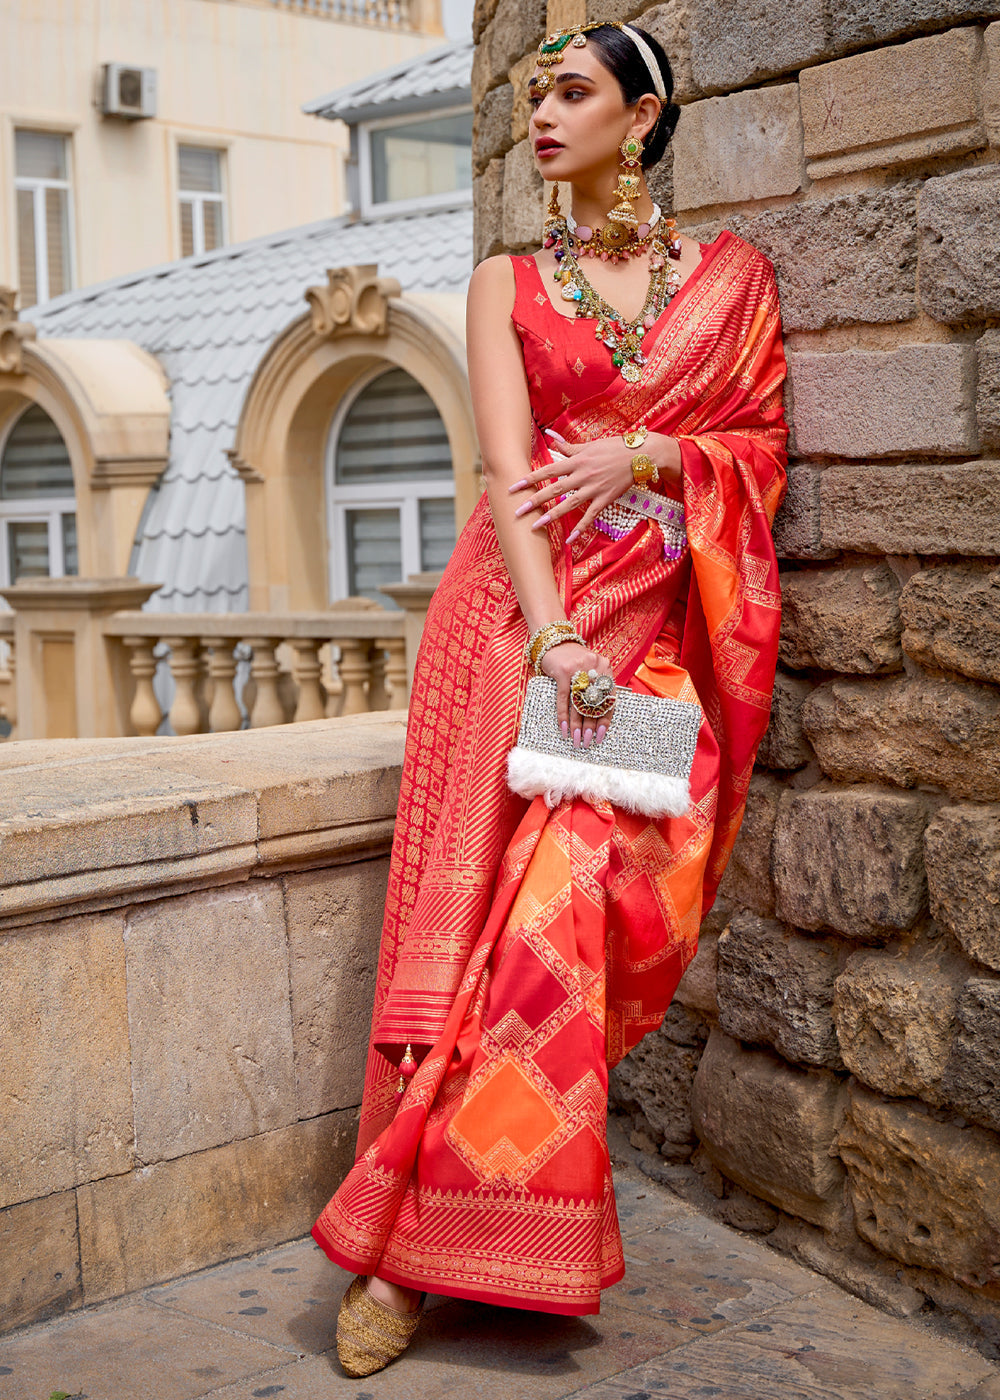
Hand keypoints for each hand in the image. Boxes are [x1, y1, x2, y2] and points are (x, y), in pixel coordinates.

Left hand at [509, 431, 632, 542]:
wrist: (641, 455)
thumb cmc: (614, 447)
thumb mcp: (589, 444)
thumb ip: (567, 445)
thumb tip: (549, 436)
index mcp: (577, 460)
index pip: (548, 470)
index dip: (530, 478)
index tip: (514, 486)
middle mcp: (583, 475)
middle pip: (554, 489)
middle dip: (534, 500)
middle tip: (517, 511)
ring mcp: (594, 488)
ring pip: (569, 504)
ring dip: (551, 516)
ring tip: (535, 525)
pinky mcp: (605, 499)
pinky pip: (590, 516)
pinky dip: (580, 528)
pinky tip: (569, 539)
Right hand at [539, 640, 614, 747]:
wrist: (554, 640)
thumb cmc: (572, 659)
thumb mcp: (590, 668)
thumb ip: (597, 686)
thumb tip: (599, 716)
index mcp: (605, 667)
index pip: (609, 698)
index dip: (605, 718)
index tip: (601, 734)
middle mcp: (594, 667)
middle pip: (594, 703)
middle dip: (590, 726)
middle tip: (587, 742)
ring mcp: (578, 670)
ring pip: (579, 704)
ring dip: (577, 725)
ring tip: (576, 739)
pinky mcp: (563, 672)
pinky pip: (564, 699)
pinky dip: (563, 715)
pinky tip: (564, 728)